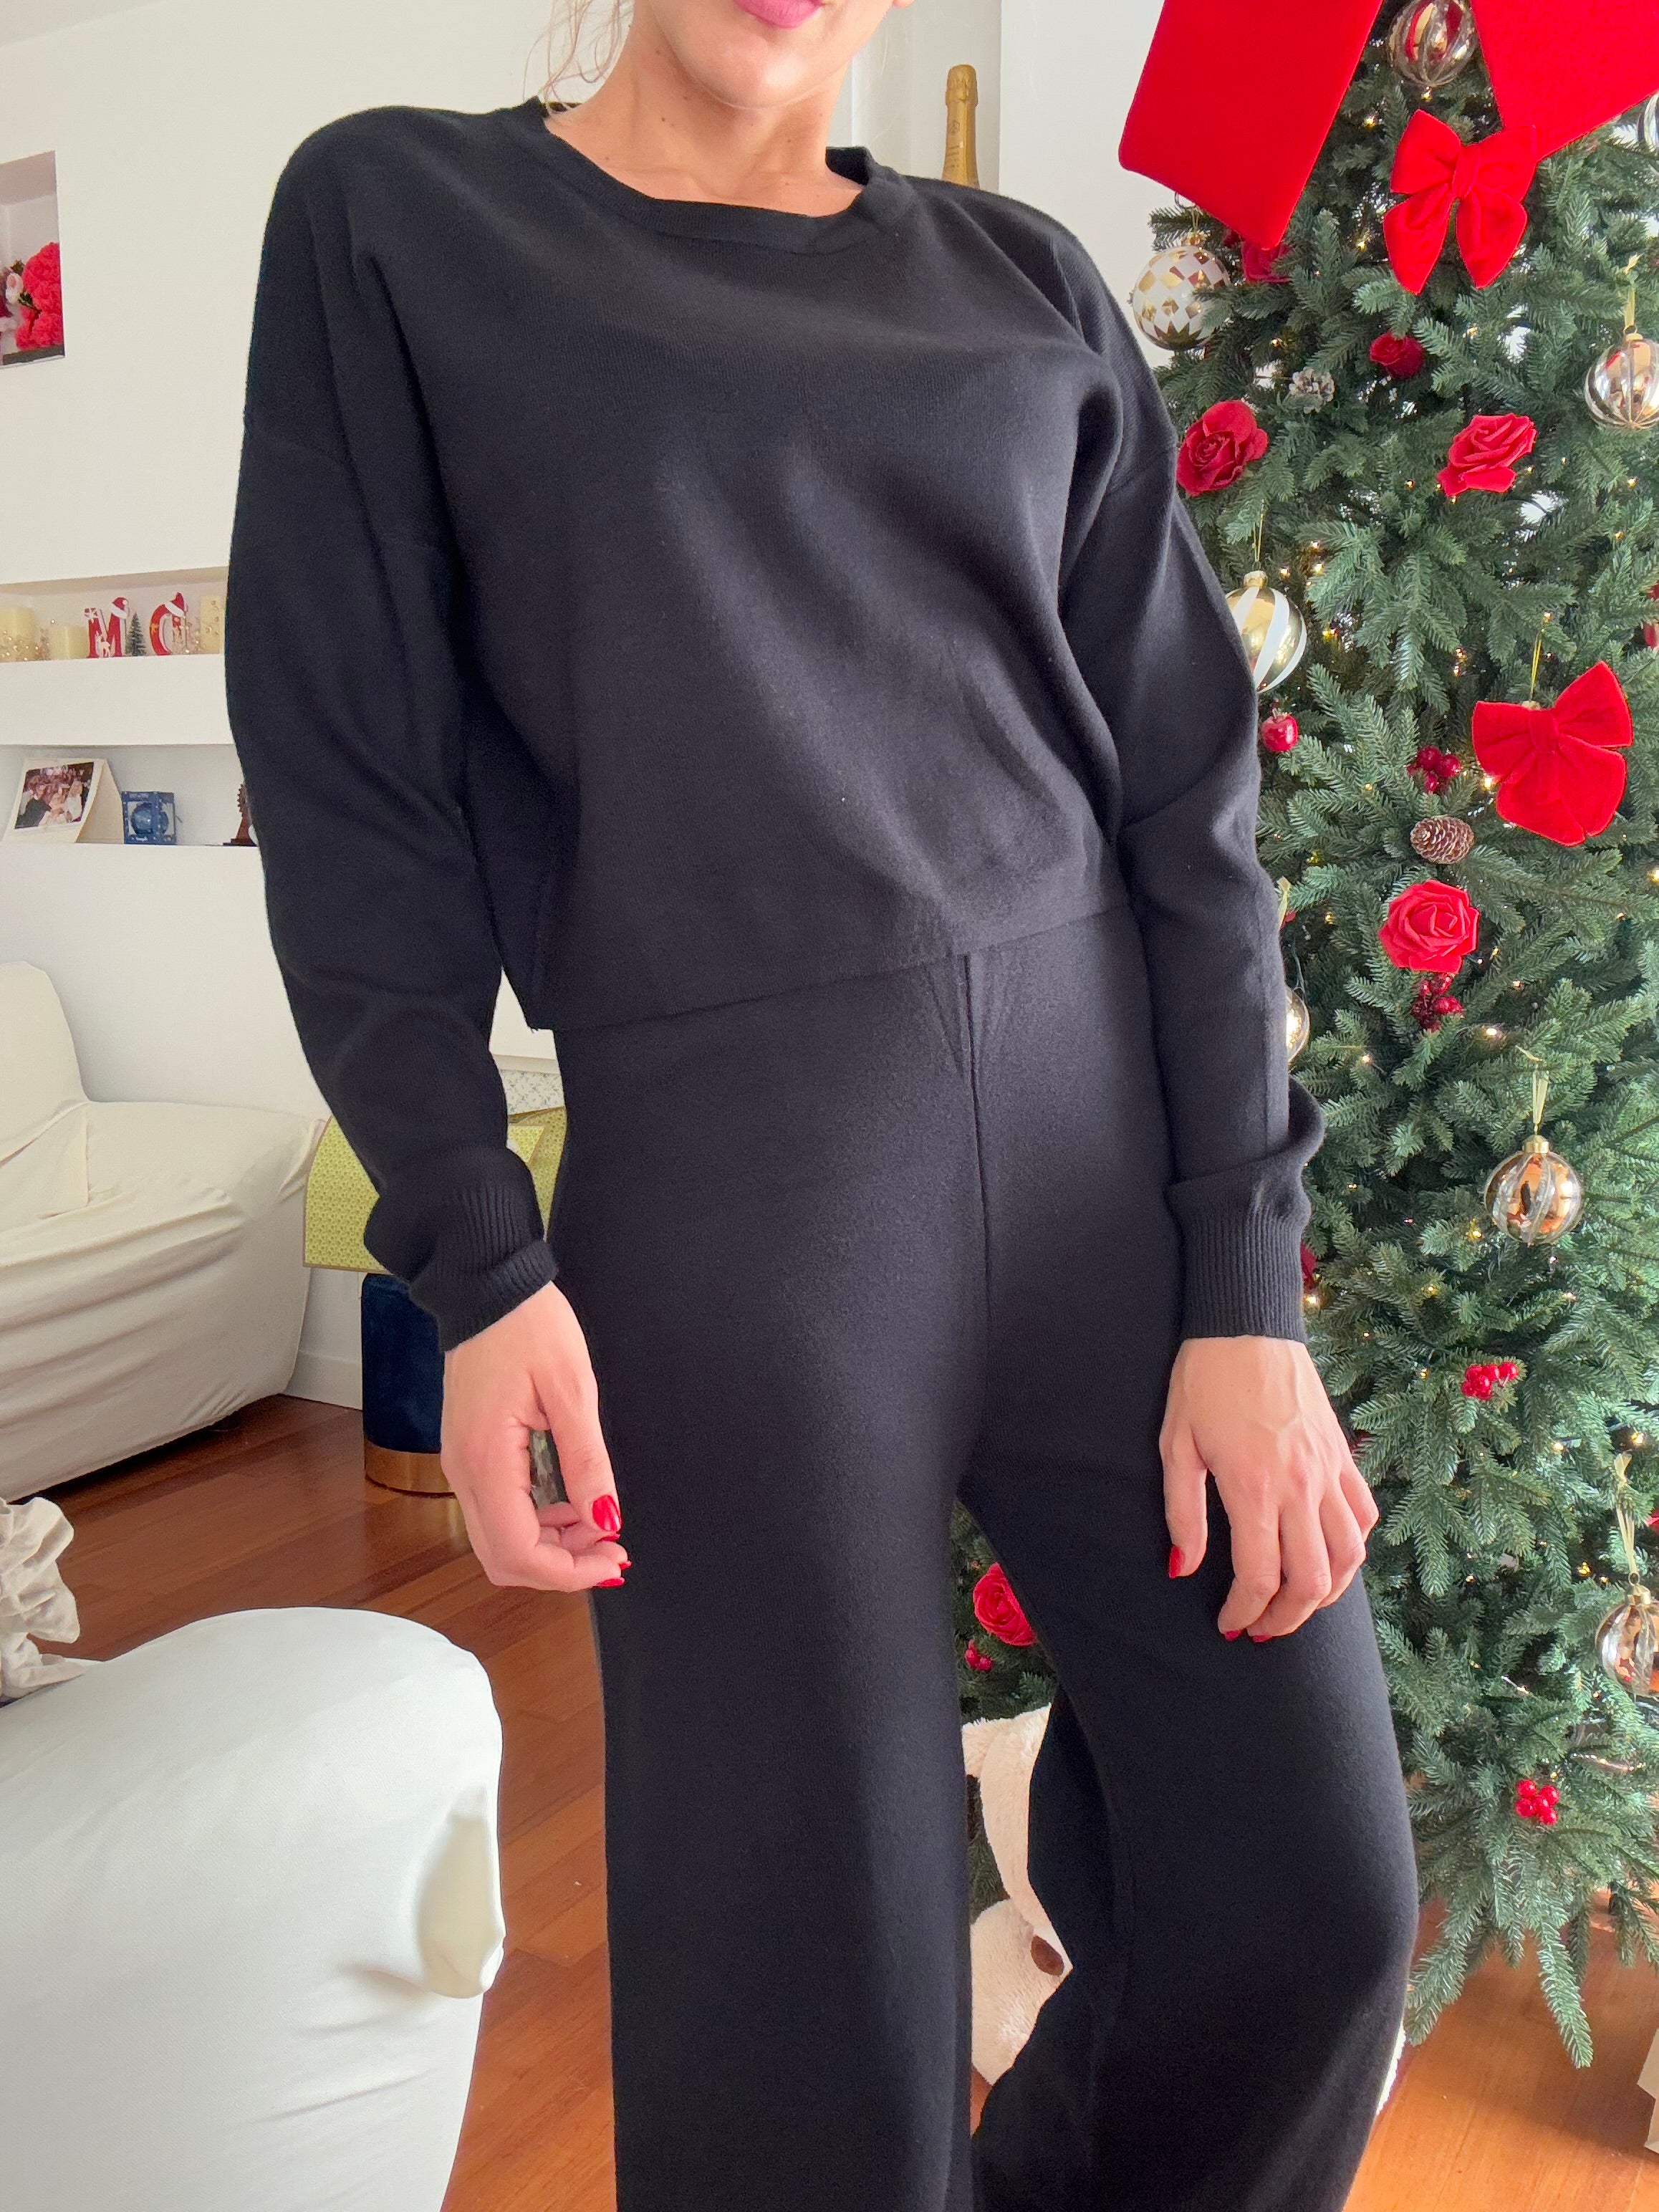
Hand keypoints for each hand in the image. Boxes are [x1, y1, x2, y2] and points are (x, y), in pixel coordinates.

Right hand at [441, 1282, 628, 1592]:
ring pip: (500, 1539)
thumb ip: (587, 1461)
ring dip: (551, 1545)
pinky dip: (537, 1520)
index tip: (613, 1558)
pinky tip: (571, 1499)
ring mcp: (463, 1464)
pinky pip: (500, 1509)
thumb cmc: (528, 1326)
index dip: (569, 1571)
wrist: (487, 1287)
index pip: (518, 1551)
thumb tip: (604, 1518)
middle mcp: (464, 1472)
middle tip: (610, 1546)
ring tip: (598, 1518)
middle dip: (560, 1566)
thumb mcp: (572, 1390)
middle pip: (504, 1558)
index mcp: (486, 1459)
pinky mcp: (471, 1454)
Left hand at [1160, 1336, 1375, 1639]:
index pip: (1260, 1578)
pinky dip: (1353, 1549)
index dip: (1244, 1613)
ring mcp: (1329, 1471)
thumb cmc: (1203, 1381)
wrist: (1247, 1324)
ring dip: (1326, 1595)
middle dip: (1286, 1619)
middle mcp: (1300, 1486)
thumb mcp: (1176, 1445)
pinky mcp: (1344, 1455)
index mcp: (1253, 1487)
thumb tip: (1182, 1568)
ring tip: (1297, 1606)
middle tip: (1261, 1630)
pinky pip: (1363, 1516)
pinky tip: (1330, 1557)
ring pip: (1349, 1557)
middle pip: (1312, 1581)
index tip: (1228, 1625)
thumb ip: (1182, 1513)